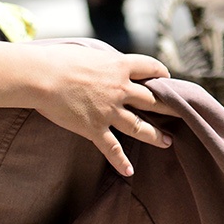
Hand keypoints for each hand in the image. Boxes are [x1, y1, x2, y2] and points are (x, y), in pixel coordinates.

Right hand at [31, 45, 172, 176]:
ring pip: (140, 126)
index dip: (160, 72)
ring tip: (167, 142)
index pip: (149, 67)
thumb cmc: (56, 60)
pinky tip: (129, 171)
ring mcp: (109, 111)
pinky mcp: (94, 128)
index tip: (165, 77)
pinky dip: (121, 161)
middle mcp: (120, 90)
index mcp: (118, 67)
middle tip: (181, 112)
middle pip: (152, 99)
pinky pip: (112, 149)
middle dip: (169, 106)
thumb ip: (100, 61)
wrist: (41, 77)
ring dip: (155, 135)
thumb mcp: (86, 52)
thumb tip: (102, 63)